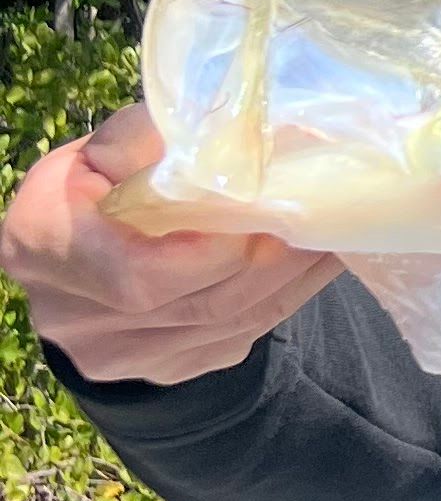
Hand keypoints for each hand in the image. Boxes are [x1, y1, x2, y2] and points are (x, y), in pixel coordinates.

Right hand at [0, 105, 336, 386]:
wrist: (77, 261)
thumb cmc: (93, 191)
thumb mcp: (100, 152)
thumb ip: (147, 141)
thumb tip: (224, 130)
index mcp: (44, 246)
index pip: (141, 272)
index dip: (215, 248)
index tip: (268, 202)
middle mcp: (76, 316)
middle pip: (200, 299)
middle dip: (274, 254)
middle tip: (325, 208)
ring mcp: (123, 356)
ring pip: (232, 321)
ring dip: (295, 273)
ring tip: (335, 226)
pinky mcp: (168, 370)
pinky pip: (242, 335)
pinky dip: (288, 294)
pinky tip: (316, 258)